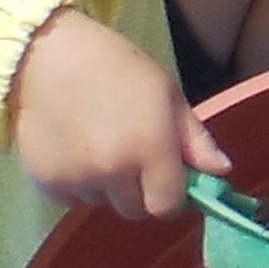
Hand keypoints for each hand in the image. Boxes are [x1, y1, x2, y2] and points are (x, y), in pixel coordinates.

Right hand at [11, 5, 224, 217]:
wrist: (45, 56)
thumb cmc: (115, 67)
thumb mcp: (167, 93)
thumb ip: (195, 139)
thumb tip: (223, 171)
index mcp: (150, 148)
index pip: (168, 206)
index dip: (172, 194)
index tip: (168, 176)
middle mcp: (113, 172)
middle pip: (136, 210)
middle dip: (141, 192)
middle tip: (133, 157)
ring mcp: (76, 180)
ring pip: (103, 204)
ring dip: (108, 187)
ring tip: (100, 145)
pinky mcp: (45, 183)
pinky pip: (73, 199)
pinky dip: (78, 184)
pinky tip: (74, 150)